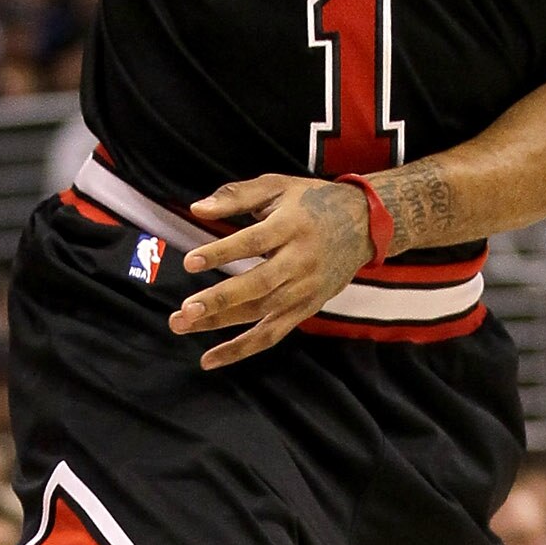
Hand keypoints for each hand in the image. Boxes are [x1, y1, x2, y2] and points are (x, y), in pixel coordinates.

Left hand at [168, 173, 373, 370]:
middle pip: (259, 285)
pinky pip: (272, 335)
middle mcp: (301, 261)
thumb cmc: (311, 202)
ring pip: (261, 313)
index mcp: (293, 226)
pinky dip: (241, 349)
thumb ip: (236, 196)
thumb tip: (197, 208)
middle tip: (184, 310)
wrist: (364, 224)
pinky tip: (210, 358)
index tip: (190, 262)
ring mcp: (305, 289)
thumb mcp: (277, 186)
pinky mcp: (306, 308)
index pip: (254, 242)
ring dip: (220, 323)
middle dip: (220, 300)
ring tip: (181, 324)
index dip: (223, 253)